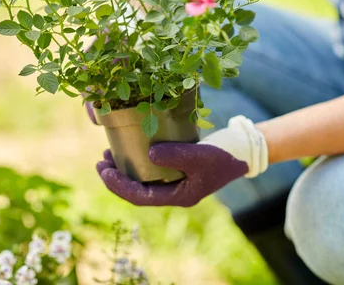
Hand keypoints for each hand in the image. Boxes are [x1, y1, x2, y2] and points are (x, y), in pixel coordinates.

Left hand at [97, 116, 268, 206]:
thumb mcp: (200, 156)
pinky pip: (151, 167)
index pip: (141, 197)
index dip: (119, 186)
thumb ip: (174, 155)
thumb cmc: (224, 156)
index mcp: (179, 197)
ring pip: (142, 178)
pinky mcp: (177, 167)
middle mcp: (174, 191)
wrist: (242, 150)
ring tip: (108, 153)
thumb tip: (147, 152)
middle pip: (138, 189)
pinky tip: (130, 146)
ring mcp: (176, 180)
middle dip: (116, 177)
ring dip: (125, 167)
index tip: (104, 170)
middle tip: (101, 161)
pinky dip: (138, 158)